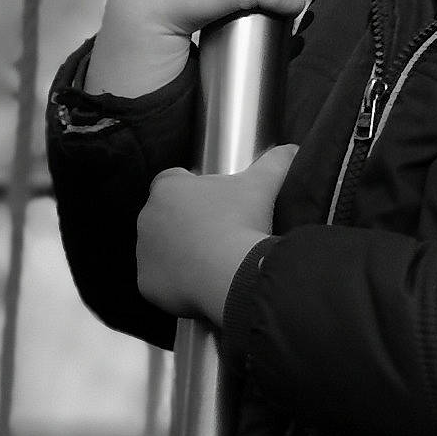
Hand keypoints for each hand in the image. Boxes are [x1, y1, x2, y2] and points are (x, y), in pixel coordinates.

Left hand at [135, 145, 297, 321]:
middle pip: (165, 219)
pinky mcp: (146, 283)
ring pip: (160, 252)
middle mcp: (148, 216)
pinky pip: (158, 283)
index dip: (193, 193)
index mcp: (168, 188)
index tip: (215, 208)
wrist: (232, 272)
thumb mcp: (263, 185)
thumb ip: (275, 162)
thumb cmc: (242, 221)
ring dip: (178, 256)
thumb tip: (293, 148)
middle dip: (184, 227)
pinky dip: (174, 286)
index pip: (173, 182)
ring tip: (210, 266)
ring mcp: (143, 252)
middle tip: (217, 239)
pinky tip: (199, 287)